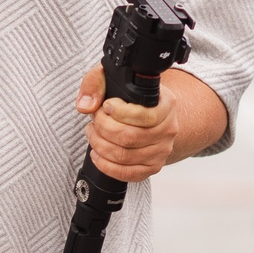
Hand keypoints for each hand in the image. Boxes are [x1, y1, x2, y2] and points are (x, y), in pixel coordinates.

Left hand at [76, 65, 178, 183]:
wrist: (153, 114)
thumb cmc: (133, 97)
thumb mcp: (116, 78)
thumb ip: (96, 83)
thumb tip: (86, 105)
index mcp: (166, 104)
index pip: (144, 115)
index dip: (119, 112)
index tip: (105, 106)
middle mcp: (168, 129)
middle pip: (129, 137)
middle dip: (103, 129)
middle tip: (93, 120)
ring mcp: (161, 150)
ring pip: (125, 156)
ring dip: (100, 146)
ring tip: (92, 133)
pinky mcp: (152, 167)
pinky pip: (128, 174)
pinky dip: (106, 166)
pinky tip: (97, 153)